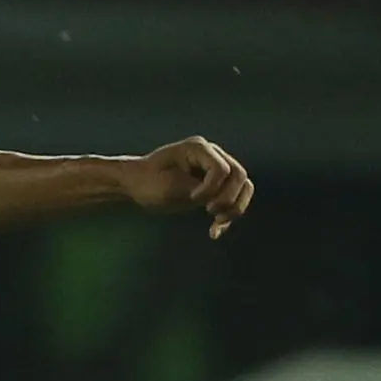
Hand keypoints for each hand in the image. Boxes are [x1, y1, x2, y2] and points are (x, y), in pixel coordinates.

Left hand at [119, 136, 252, 238]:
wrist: (136, 184)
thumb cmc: (147, 182)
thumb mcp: (168, 187)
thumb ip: (194, 188)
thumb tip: (217, 195)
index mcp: (198, 148)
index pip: (221, 169)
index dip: (211, 188)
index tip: (192, 199)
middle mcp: (212, 154)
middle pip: (239, 176)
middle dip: (229, 198)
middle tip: (209, 212)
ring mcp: (216, 168)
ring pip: (244, 186)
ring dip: (235, 207)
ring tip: (218, 224)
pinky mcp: (216, 184)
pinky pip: (235, 197)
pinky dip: (228, 214)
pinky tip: (214, 232)